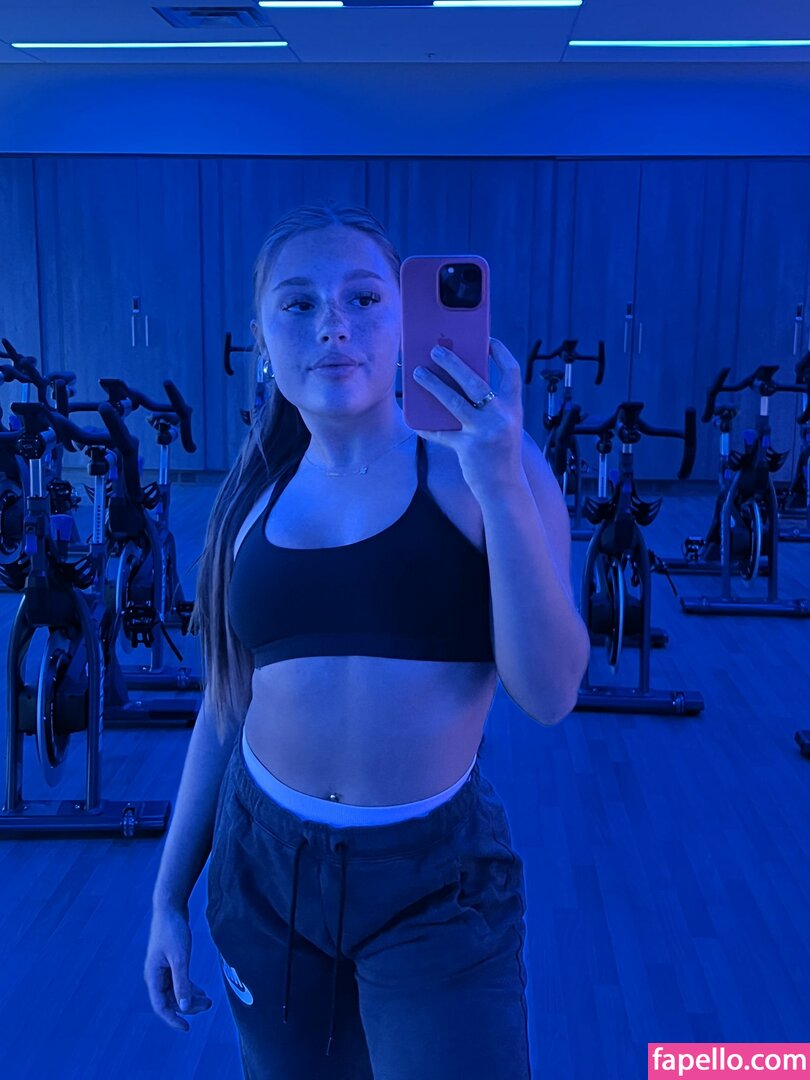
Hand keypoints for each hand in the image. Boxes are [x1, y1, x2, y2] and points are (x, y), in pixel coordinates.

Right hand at [144, 907, 212, 1032]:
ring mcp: (162, 969)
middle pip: (170, 1000)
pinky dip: (189, 987)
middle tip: (208, 1005)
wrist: (170, 907)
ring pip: (175, 991)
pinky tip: (202, 991)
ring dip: (190, 997)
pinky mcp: (169, 962)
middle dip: (188, 1006)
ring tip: (208, 1001)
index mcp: (153, 976)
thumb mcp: (180, 958)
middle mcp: (155, 975)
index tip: (187, 1028)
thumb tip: (184, 1008)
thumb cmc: (173, 930)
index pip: (160, 1006)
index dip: (172, 1019)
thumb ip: (182, 983)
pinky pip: (178, 981)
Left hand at [410, 337, 524, 501]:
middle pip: (475, 381)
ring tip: (417, 373)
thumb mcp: (503, 425)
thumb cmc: (501, 453)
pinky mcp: (468, 449)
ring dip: (433, 385)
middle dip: (453, 363)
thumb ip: (488, 407)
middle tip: (435, 350)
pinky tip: (414, 420)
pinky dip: (427, 427)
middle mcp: (501, 417)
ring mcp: (485, 433)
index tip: (487, 340)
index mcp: (513, 408)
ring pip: (454, 401)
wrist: (505, 488)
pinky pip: (441, 434)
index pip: (511, 372)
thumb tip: (458, 384)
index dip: (500, 353)